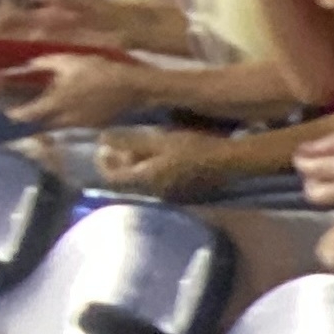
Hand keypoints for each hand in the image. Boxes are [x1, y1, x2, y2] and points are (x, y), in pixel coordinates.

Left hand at [0, 51, 161, 127]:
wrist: (132, 86)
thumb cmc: (98, 70)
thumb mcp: (67, 60)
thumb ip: (42, 63)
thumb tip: (26, 65)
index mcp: (55, 103)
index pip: (26, 115)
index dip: (14, 113)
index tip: (9, 110)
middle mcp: (65, 118)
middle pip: (41, 122)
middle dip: (33, 116)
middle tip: (28, 106)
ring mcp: (81, 124)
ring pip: (58, 124)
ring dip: (51, 117)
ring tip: (51, 105)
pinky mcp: (94, 125)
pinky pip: (74, 123)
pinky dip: (68, 117)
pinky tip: (73, 106)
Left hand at [87, 127, 229, 197]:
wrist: (231, 162)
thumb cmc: (194, 148)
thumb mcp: (159, 139)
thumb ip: (129, 141)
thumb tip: (102, 139)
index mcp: (147, 180)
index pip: (113, 178)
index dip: (104, 163)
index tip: (103, 147)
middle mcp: (156, 192)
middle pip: (129, 182)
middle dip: (121, 164)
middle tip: (121, 146)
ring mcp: (172, 195)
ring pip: (145, 183)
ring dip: (138, 168)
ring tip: (142, 150)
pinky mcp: (186, 193)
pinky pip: (160, 183)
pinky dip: (154, 172)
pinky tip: (163, 159)